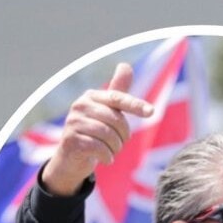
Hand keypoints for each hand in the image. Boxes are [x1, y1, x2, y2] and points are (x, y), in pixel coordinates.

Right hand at [39, 61, 156, 195]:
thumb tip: (125, 65)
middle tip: (120, 142)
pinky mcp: (70, 140)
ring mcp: (73, 122)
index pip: (117, 98)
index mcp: (91, 96)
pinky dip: (108, 157)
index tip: (151, 112)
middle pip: (116, 120)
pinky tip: (106, 158)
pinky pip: (100, 148)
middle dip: (124, 135)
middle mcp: (80, 105)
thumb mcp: (107, 111)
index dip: (135, 104)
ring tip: (111, 150)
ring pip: (108, 135)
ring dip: (116, 147)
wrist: (72, 156)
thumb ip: (118, 92)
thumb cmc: (94, 131)